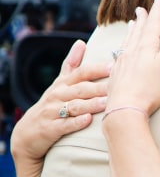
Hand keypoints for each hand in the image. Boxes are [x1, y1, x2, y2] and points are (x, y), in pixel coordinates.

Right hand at [10, 39, 108, 161]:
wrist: (26, 134)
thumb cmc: (50, 106)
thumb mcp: (59, 84)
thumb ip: (71, 64)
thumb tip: (81, 42)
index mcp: (63, 84)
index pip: (81, 73)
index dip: (97, 69)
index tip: (115, 65)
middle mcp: (57, 95)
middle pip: (80, 89)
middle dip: (99, 88)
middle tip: (117, 86)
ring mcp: (52, 112)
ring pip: (74, 106)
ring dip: (91, 104)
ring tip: (107, 103)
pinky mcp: (50, 129)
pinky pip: (64, 125)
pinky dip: (76, 122)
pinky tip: (88, 120)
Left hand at [105, 0, 159, 117]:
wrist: (125, 108)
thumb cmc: (150, 88)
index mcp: (146, 47)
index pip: (153, 24)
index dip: (157, 11)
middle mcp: (133, 52)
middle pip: (139, 31)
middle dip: (143, 18)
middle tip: (143, 7)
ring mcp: (122, 63)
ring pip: (128, 41)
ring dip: (132, 30)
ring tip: (132, 23)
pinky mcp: (117, 75)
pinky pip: (119, 54)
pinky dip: (122, 46)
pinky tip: (120, 49)